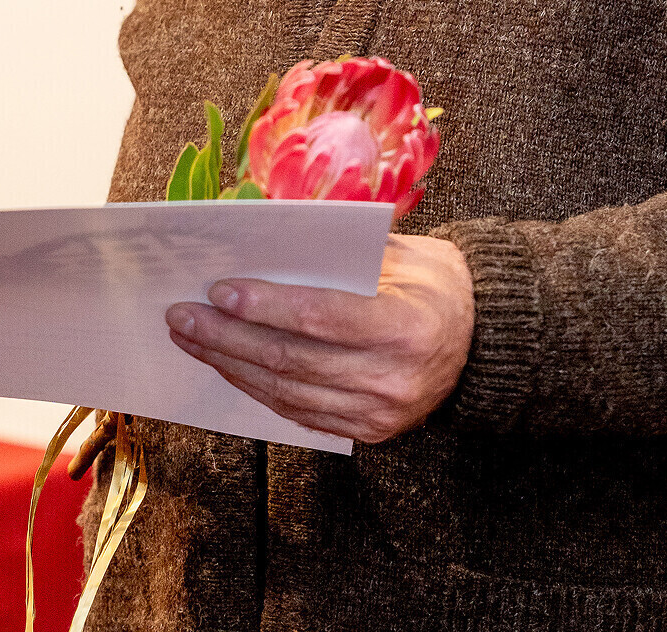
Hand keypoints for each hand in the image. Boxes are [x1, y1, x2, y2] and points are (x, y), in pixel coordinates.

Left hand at [164, 232, 474, 443]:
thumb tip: (268, 233)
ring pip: (288, 392)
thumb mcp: (403, 253)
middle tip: (183, 315)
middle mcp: (393, 379)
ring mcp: (380, 414)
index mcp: (405, 325)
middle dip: (229, 338)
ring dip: (232, 365)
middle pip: (293, 359)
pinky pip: (300, 413)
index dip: (265, 306)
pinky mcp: (368, 432)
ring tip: (193, 338)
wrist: (482, 340)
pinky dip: (258, 388)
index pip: (321, 317)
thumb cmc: (436, 282)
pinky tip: (229, 365)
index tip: (219, 290)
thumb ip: (344, 249)